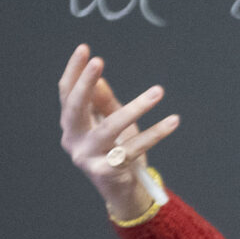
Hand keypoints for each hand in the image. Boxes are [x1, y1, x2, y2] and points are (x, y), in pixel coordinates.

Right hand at [57, 44, 178, 221]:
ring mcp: (86, 157)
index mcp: (71, 125)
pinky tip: (173, 121)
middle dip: (85, 83)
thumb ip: (104, 101)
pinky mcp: (106, 171)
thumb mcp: (112, 121)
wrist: (123, 189)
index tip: (84, 49)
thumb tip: (97, 78)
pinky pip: (133, 149)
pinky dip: (156, 134)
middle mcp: (72, 140)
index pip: (66, 93)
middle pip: (75, 108)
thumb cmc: (117, 149)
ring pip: (110, 128)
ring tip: (158, 91)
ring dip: (136, 108)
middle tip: (98, 61)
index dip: (74, 71)